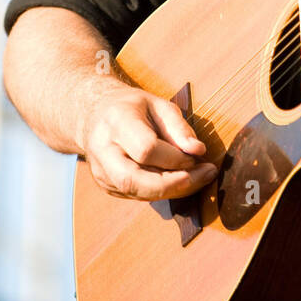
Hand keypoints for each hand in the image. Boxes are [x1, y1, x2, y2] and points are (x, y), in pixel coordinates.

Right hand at [80, 85, 218, 200]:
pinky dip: (164, 191)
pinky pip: (139, 195)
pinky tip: (181, 180)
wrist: (95, 114)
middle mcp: (103, 151)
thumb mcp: (158, 104)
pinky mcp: (107, 186)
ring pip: (138, 192)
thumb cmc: (132, 107)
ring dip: (174, 190)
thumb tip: (198, 151)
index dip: (175, 157)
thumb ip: (178, 127)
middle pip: (134, 180)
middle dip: (174, 184)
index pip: (145, 149)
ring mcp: (102, 172)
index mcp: (116, 122)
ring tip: (199, 177)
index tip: (198, 154)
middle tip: (205, 174)